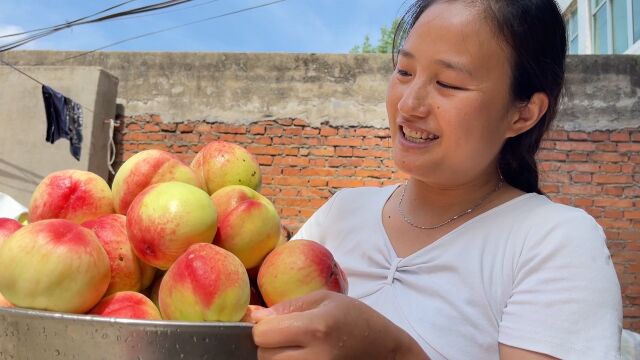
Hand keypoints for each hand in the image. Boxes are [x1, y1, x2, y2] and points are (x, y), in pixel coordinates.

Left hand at [251, 290, 428, 359]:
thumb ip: (288, 306)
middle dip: (269, 345)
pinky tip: (302, 357)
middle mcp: (316, 356)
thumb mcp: (326, 299)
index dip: (264, 327)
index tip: (275, 324)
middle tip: (288, 337)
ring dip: (278, 359)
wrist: (386, 350)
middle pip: (264, 357)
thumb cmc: (357, 319)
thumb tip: (254, 316)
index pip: (262, 334)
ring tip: (297, 349)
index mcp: (316, 328)